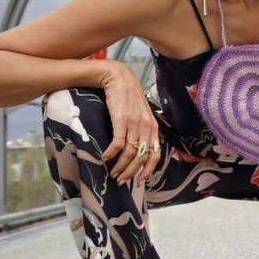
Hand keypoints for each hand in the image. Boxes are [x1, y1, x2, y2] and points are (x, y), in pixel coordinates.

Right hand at [98, 61, 160, 186]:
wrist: (118, 77)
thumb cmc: (127, 97)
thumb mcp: (140, 114)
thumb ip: (142, 129)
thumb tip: (138, 148)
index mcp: (153, 127)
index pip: (155, 154)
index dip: (148, 170)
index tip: (140, 181)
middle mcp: (146, 127)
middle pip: (141, 157)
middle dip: (131, 173)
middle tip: (121, 180)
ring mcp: (134, 124)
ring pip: (129, 153)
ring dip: (120, 166)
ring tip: (112, 173)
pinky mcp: (121, 120)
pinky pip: (117, 143)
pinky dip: (110, 154)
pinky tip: (104, 158)